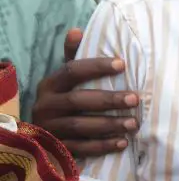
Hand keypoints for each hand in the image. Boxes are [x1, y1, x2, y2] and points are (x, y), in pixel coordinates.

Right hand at [32, 28, 139, 155]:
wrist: (41, 138)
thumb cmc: (61, 102)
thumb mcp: (64, 81)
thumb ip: (72, 57)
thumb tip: (77, 30)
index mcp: (49, 85)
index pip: (72, 70)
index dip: (97, 67)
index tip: (123, 64)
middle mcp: (45, 105)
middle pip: (78, 100)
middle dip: (109, 100)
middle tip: (135, 99)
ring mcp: (50, 129)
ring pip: (81, 126)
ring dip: (110, 124)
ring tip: (134, 123)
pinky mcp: (56, 149)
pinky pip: (81, 148)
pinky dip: (103, 146)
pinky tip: (123, 143)